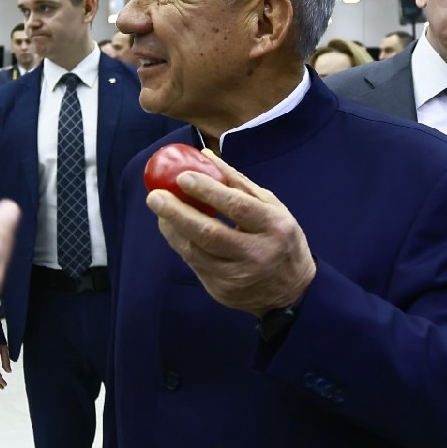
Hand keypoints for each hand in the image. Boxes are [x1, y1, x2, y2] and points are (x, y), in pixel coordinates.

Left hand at [145, 156, 315, 316]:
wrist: (291, 291)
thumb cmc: (280, 238)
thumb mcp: (271, 207)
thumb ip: (238, 183)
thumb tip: (204, 156)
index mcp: (275, 227)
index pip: (237, 206)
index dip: (207, 190)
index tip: (182, 176)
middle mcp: (257, 254)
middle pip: (210, 233)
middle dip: (177, 212)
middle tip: (155, 195)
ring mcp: (238, 277)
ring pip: (196, 252)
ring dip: (172, 228)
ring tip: (159, 208)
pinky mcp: (222, 290)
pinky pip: (194, 264)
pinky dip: (180, 243)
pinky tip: (171, 228)